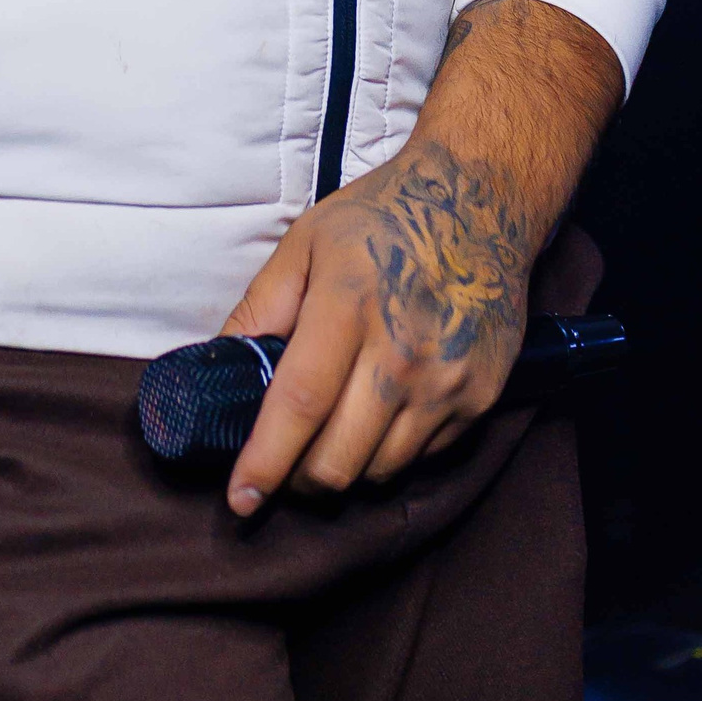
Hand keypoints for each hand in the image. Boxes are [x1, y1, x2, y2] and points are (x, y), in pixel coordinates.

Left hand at [219, 0, 622, 514]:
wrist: (482, 200)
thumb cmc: (384, 217)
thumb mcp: (306, 241)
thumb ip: (260, 307)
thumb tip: (219, 366)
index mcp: (348, 305)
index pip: (299, 405)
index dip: (265, 461)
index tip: (240, 499)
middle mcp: (403, 350)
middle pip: (339, 459)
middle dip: (298, 478)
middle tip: (283, 464)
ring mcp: (448, 379)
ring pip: (381, 470)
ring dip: (346, 469)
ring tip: (333, 436)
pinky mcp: (482, 395)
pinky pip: (425, 456)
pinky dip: (393, 451)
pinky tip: (382, 414)